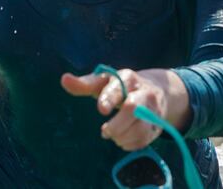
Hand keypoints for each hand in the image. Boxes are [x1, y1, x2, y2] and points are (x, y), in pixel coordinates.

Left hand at [61, 68, 175, 150]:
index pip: (118, 87)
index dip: (109, 98)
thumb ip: (84, 83)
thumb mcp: (104, 82)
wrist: (156, 90)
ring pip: (139, 128)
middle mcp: (144, 91)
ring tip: (114, 136)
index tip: (101, 109)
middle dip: (116, 125)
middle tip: (105, 131)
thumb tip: (64, 79)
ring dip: (122, 137)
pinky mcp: (159, 124)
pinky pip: (145, 139)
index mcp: (127, 78)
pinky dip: (131, 144)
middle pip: (132, 108)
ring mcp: (154, 109)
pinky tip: (124, 140)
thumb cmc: (121, 88)